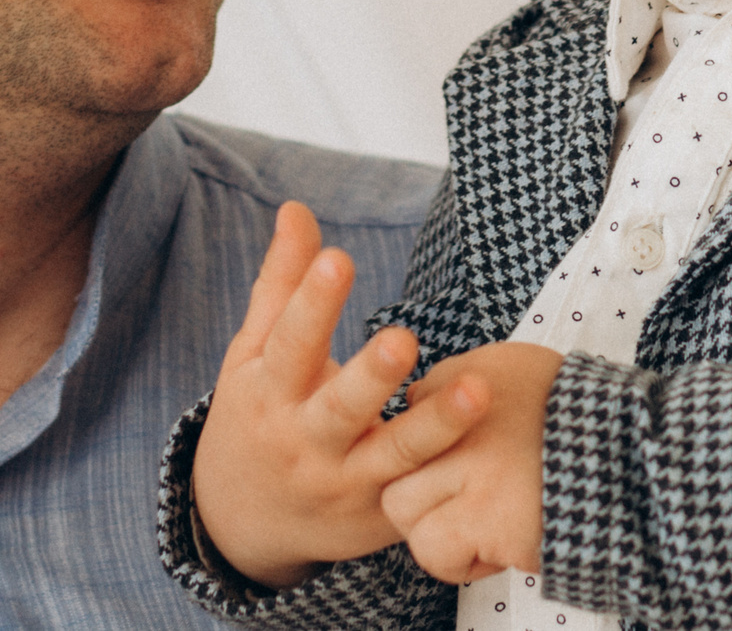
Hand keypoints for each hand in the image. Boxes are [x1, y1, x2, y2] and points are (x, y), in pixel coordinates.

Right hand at [193, 203, 490, 588]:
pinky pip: (418, 493)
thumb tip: (296, 208)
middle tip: (402, 339)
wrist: (239, 523)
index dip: (312, 302)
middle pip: (339, 408)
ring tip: (476, 391)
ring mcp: (342, 483)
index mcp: (269, 391)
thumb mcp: (253, 356)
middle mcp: (303, 440)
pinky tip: (492, 447)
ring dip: (436, 427)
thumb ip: (283, 284)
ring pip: (393, 457)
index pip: (289, 343)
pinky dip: (451, 472)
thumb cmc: (256, 416)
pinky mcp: (378, 515)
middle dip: (370, 376)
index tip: (339, 258)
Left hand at [380, 341, 563, 583]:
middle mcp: (467, 417)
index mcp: (476, 379)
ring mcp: (475, 469)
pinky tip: (493, 552)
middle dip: (415, 486)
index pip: (414, 411)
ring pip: (401, 507)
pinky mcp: (487, 519)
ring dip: (432, 525)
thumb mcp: (522, 369)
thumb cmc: (584, 420)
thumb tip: (415, 401)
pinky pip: (434, 549)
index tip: (460, 462)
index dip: (432, 447)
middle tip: (455, 501)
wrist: (636, 463)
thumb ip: (466, 379)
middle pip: (395, 459)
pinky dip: (456, 561)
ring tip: (474, 528)